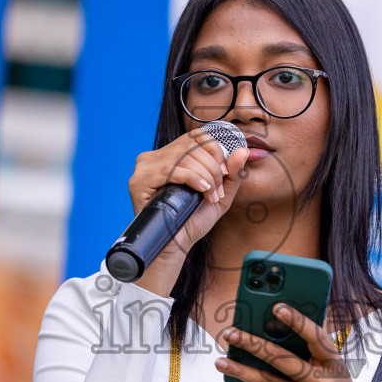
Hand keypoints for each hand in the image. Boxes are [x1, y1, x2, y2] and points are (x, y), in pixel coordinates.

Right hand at [127, 128, 246, 294]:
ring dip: (205, 176)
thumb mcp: (220, 195)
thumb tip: (242, 150)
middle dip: (213, 167)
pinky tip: (200, 191)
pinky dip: (191, 179)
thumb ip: (232, 173)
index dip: (215, 150)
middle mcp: (155, 157)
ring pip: (184, 156)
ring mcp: (144, 167)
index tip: (224, 173)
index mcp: (171, 155)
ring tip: (209, 196)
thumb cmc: (193, 221)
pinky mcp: (139, 181)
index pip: (197, 136)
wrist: (176, 245)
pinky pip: (170, 170)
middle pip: (192, 145)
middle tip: (216, 191)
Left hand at [213, 302, 375, 381]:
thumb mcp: (335, 371)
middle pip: (282, 360)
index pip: (316, 338)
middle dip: (253, 344)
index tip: (277, 308)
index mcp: (335, 366)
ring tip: (220, 360)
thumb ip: (312, 355)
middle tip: (230, 333)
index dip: (298, 321)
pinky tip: (238, 378)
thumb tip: (272, 333)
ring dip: (241, 370)